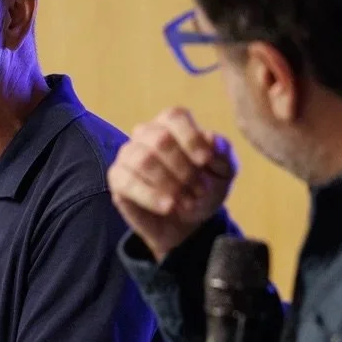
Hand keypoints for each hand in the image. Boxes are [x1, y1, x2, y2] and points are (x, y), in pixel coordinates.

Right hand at [108, 107, 236, 260]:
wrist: (187, 224)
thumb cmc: (204, 189)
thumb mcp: (224, 172)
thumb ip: (223, 152)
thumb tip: (211, 138)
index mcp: (172, 124)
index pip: (175, 117)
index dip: (191, 138)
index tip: (205, 161)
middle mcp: (146, 134)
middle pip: (160, 140)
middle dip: (183, 169)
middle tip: (199, 191)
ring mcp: (128, 155)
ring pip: (143, 160)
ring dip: (169, 184)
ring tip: (186, 203)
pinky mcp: (117, 179)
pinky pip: (127, 181)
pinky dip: (151, 196)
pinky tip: (168, 207)